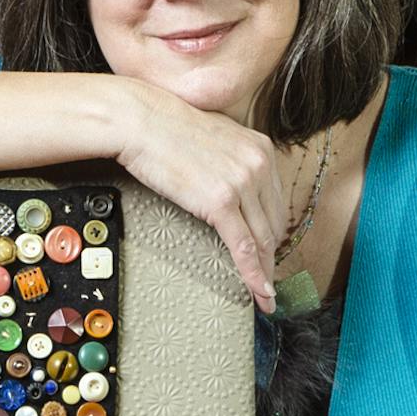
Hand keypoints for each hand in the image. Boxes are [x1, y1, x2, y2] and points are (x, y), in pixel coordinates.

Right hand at [112, 79, 287, 311]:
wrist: (141, 120)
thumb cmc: (166, 128)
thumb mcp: (214, 137)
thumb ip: (232, 159)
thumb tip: (230, 181)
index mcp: (261, 148)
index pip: (276, 201)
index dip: (273, 231)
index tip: (270, 251)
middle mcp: (259, 164)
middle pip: (274, 223)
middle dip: (271, 256)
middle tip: (268, 279)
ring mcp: (243, 183)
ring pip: (262, 239)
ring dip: (265, 271)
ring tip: (265, 295)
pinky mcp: (222, 201)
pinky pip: (243, 246)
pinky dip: (254, 274)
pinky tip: (259, 291)